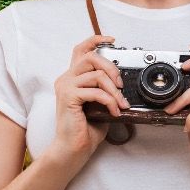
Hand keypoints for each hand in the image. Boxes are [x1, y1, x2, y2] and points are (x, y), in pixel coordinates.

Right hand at [44, 34, 127, 164]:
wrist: (74, 149)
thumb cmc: (86, 129)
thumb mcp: (100, 103)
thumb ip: (106, 88)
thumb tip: (123, 82)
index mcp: (73, 77)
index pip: (81, 50)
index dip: (96, 40)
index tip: (112, 40)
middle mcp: (66, 79)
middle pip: (92, 57)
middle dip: (113, 69)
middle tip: (121, 85)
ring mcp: (66, 87)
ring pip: (97, 75)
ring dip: (115, 90)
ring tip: (120, 103)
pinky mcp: (68, 97)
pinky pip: (96, 91)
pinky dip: (110, 101)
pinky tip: (114, 111)